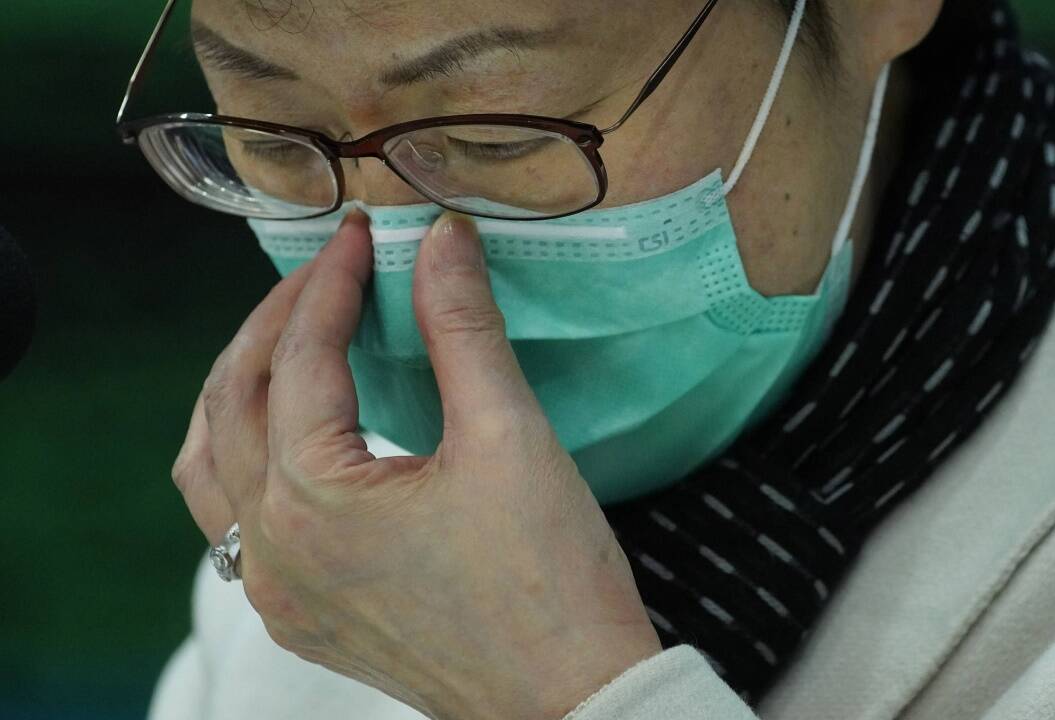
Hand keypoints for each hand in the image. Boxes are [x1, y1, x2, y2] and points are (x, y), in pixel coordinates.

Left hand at [171, 210, 662, 719]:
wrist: (571, 698)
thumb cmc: (549, 581)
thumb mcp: (509, 436)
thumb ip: (462, 327)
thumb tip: (442, 240)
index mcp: (312, 498)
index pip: (299, 357)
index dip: (329, 283)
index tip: (361, 236)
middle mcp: (274, 548)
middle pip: (233, 402)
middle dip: (275, 323)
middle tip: (326, 271)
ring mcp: (281, 592)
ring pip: (210, 468)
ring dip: (238, 392)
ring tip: (285, 341)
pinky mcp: (303, 618)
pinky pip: (235, 525)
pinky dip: (246, 461)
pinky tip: (289, 441)